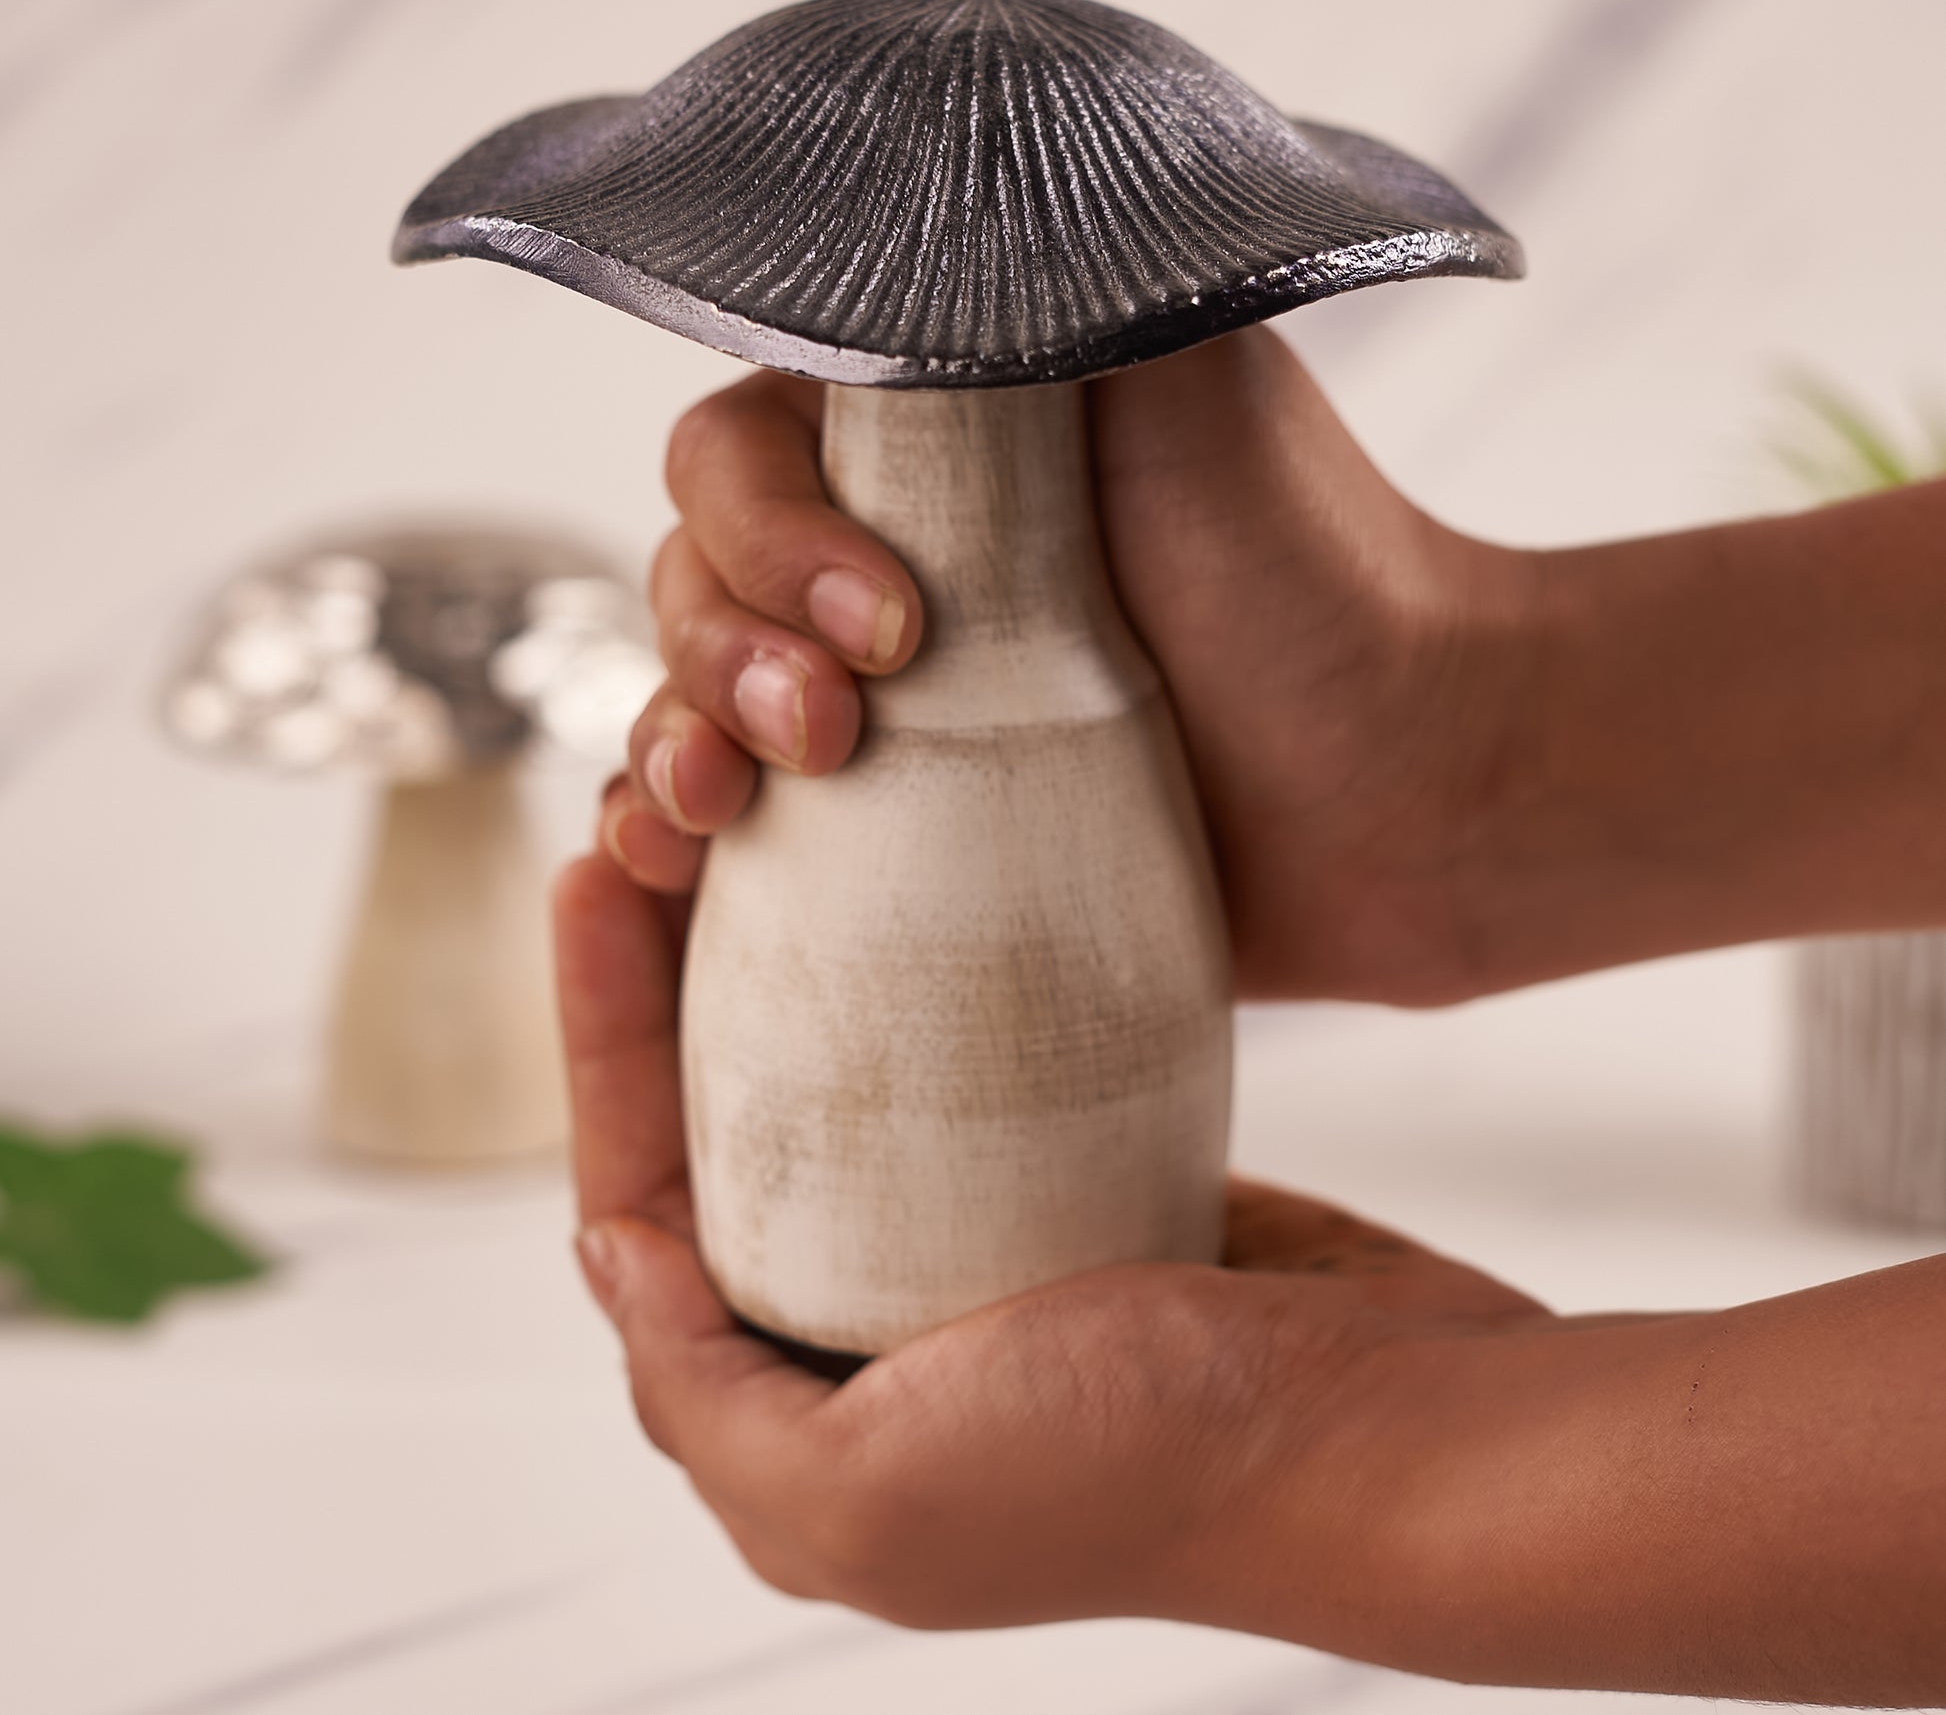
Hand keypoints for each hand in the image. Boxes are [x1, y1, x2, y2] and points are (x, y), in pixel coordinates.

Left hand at [553, 849, 1550, 1641]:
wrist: (1383, 1433)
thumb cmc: (1139, 1472)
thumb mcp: (869, 1494)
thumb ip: (704, 1398)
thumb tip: (610, 1248)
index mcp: (792, 1415)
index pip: (644, 1194)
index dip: (600, 1035)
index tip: (593, 874)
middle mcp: (868, 1345)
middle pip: (727, 1130)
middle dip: (671, 981)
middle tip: (655, 819)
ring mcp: (974, 1268)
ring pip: (833, 1096)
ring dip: (784, 973)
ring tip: (760, 834)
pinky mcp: (1071, 1205)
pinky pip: (954, 1091)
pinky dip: (909, 999)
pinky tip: (901, 900)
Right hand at [610, 329, 1536, 1005]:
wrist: (1398, 784)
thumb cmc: (1306, 568)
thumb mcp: (1169, 355)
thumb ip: (1013, 279)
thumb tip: (867, 211)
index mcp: (921, 430)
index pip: (739, 450)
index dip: (770, 531)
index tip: (894, 621)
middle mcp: (877, 546)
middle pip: (693, 571)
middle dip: (726, 647)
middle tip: (838, 725)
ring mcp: (879, 694)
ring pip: (689, 690)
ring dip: (677, 740)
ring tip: (733, 810)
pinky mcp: (895, 821)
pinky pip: (734, 818)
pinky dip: (671, 829)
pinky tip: (686, 861)